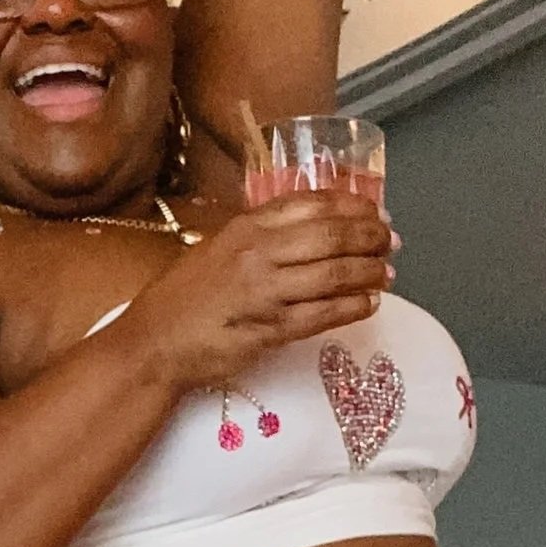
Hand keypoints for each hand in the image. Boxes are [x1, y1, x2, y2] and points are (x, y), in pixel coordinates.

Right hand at [123, 193, 392, 391]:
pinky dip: (354, 306)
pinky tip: (369, 303)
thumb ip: (261, 236)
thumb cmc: (184, 298)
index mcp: (245, 227)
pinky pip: (326, 313)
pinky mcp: (272, 329)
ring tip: (387, 273)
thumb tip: (314, 229)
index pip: (312, 203)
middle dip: (371, 237)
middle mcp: (258, 253)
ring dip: (370, 272)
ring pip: (336, 274)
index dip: (352, 205)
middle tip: (391, 242)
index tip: (374, 211)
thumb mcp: (218, 249)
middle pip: (332, 235)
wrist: (154, 343)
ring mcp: (266, 292)